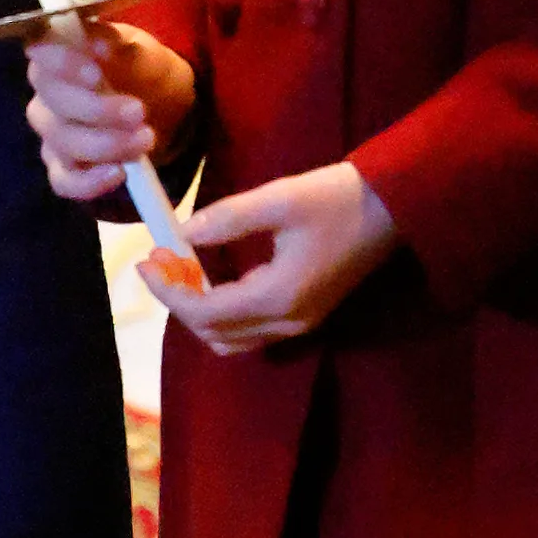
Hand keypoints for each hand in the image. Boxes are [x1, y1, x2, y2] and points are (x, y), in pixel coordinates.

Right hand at [26, 22, 195, 199]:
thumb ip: (122, 46)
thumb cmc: (143, 70)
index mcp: (58, 53)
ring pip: (60, 143)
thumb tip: (100, 44)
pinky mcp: (63, 167)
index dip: (61, 64)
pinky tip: (118, 173)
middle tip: (138, 112)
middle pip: (50, 104)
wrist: (162, 106)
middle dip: (95, 111)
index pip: (39, 52)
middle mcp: (45, 93)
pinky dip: (89, 182)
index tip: (96, 73)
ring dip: (103, 144)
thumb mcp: (143, 52)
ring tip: (145, 138)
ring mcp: (52, 133)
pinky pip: (63, 182)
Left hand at [140, 162, 398, 354]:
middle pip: (214, 333)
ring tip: (181, 270)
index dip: (168, 291)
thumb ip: (227, 218)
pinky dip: (223, 313)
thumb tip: (182, 233)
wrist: (392, 207)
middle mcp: (287, 322)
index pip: (205, 311)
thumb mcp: (278, 199)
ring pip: (232, 339)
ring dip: (199, 312)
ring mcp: (300, 323)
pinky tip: (213, 277)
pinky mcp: (306, 314)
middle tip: (159, 261)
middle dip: (179, 301)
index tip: (145, 262)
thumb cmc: (336, 198)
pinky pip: (251, 330)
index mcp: (278, 297)